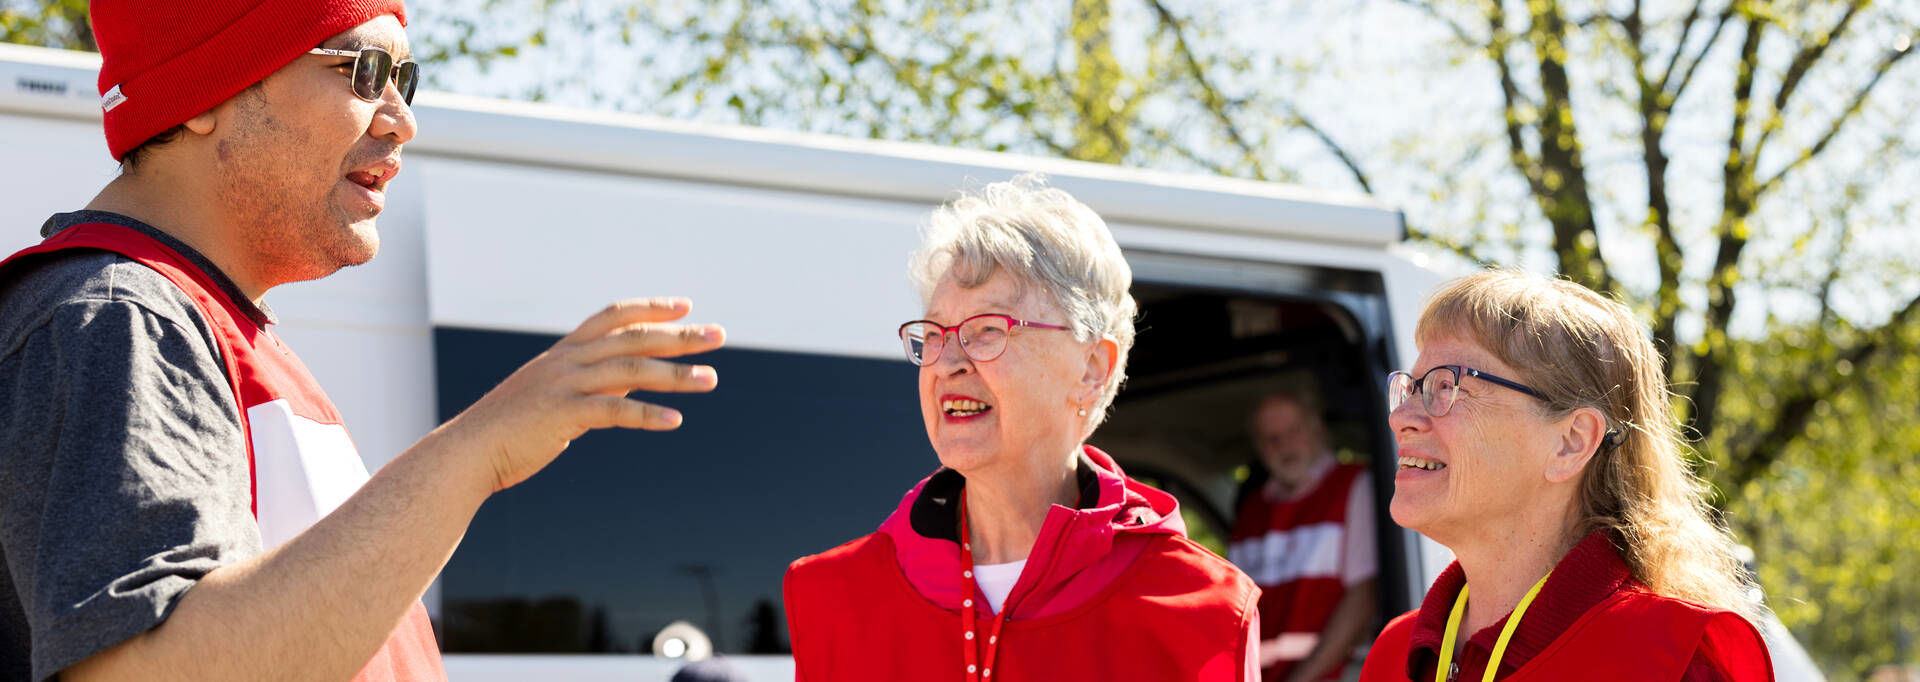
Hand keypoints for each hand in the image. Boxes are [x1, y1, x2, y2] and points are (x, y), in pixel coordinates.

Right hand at [440, 298, 724, 490]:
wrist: (468, 453)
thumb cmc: (513, 428)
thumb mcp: (556, 395)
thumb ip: (594, 382)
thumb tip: (634, 379)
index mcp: (565, 351)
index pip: (613, 316)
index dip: (650, 308)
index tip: (686, 307)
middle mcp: (566, 360)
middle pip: (633, 338)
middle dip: (680, 336)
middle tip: (719, 336)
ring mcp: (563, 384)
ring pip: (631, 370)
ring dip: (676, 374)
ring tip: (712, 380)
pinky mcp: (561, 414)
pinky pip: (614, 410)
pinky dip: (648, 414)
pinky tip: (675, 421)